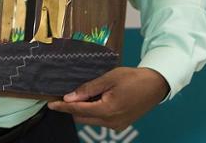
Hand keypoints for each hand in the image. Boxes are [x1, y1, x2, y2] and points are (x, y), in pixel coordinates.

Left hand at [47, 67, 169, 130]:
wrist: (154, 85)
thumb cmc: (132, 78)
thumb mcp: (109, 79)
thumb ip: (89, 88)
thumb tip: (70, 97)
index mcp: (107, 110)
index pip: (78, 110)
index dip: (63, 107)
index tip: (51, 104)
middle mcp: (111, 123)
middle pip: (82, 118)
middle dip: (70, 109)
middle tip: (61, 97)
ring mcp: (116, 126)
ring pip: (91, 120)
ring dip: (82, 110)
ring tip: (76, 96)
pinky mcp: (120, 124)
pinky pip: (100, 120)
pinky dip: (92, 111)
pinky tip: (91, 100)